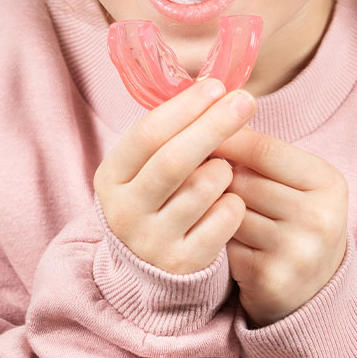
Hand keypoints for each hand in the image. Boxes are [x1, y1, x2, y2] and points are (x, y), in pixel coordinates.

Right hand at [93, 78, 257, 274]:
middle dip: (214, 124)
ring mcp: (152, 243)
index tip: (216, 86)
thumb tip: (216, 90)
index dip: (185, 107)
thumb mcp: (148, 168)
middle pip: (174, 159)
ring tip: (225, 170)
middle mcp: (125, 212)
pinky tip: (230, 201)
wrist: (150, 271)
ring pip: (203, 189)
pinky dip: (234, 203)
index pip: (147, 134)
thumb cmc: (159, 199)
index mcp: (112, 178)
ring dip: (224, 170)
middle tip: (245, 101)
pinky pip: (223, 220)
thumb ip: (173, 133)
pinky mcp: (183, 266)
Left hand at [209, 127, 348, 326]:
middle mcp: (319, 218)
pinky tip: (215, 237)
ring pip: (230, 212)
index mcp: (329, 183)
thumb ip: (261, 150)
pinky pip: (224, 244)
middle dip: (219, 176)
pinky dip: (214, 238)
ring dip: (214, 207)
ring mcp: (297, 252)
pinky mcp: (271, 280)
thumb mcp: (296, 181)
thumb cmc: (295, 220)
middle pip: (244, 181)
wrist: (313, 291)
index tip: (199, 128)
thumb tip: (214, 111)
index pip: (265, 149)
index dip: (228, 137)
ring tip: (212, 206)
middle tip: (204, 174)